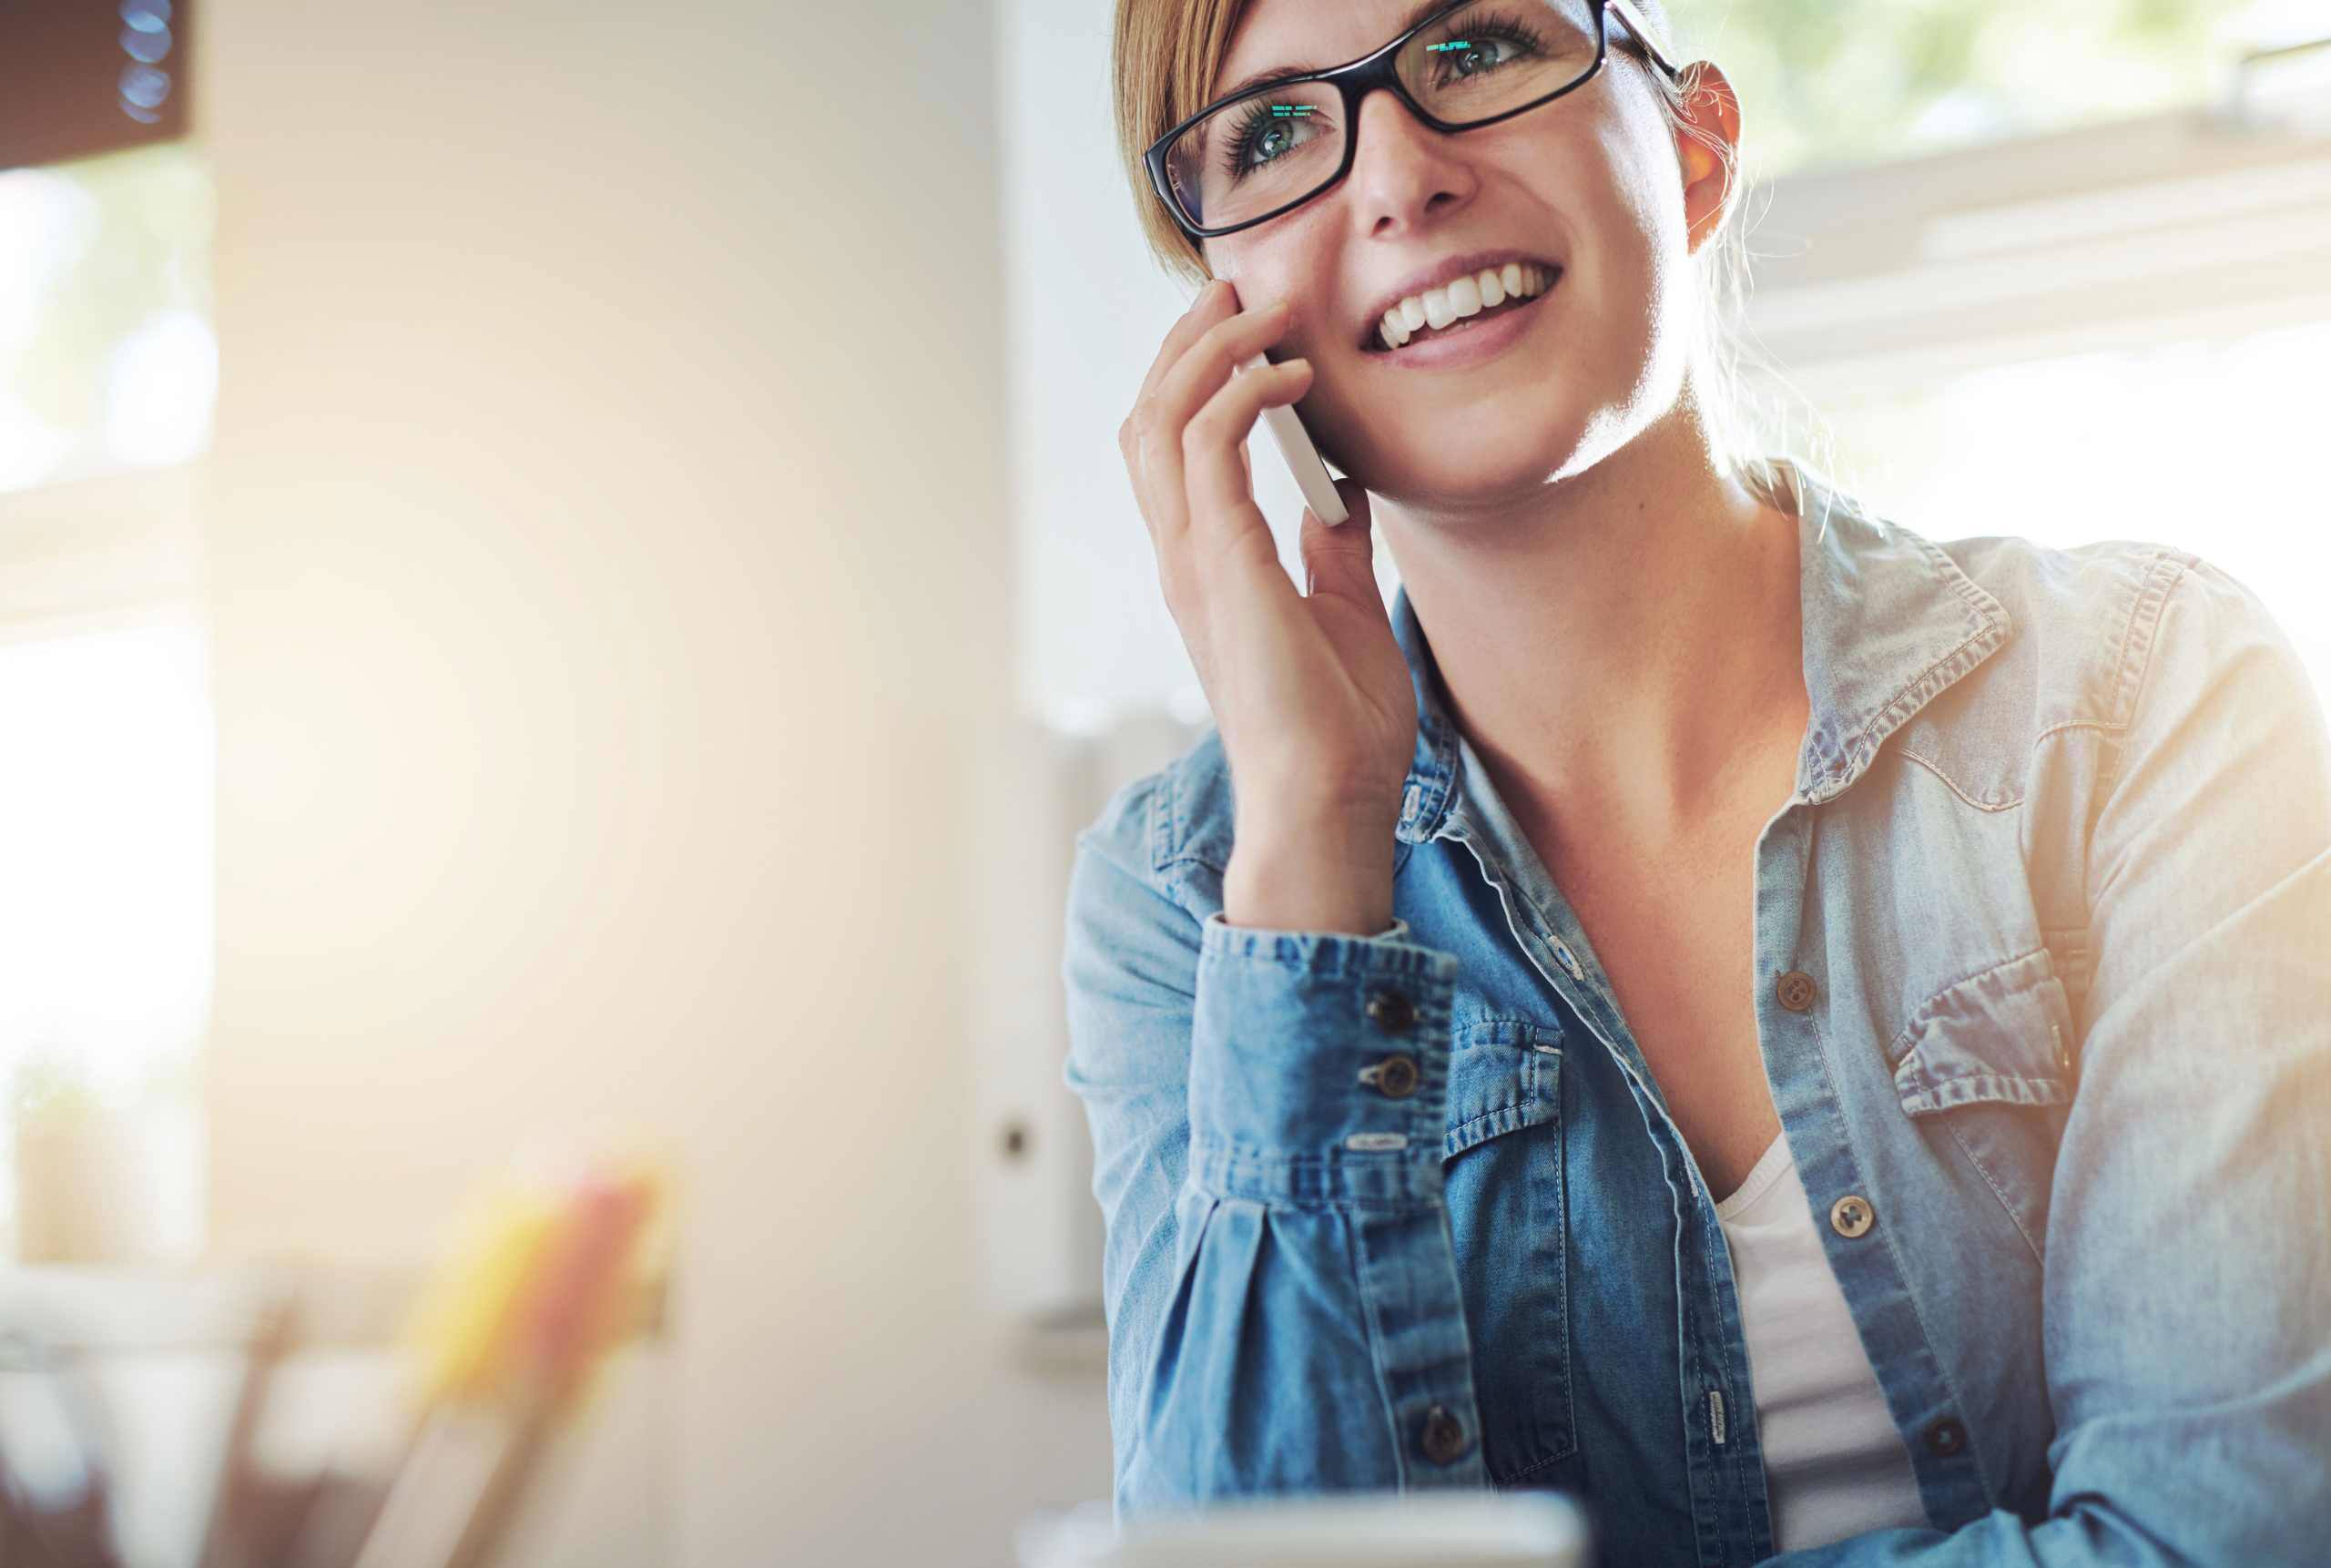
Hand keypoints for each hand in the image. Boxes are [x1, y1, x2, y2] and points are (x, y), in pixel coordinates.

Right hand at [1117, 280, 1416, 825]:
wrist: (1330, 801)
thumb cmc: (1339, 729)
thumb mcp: (1346, 611)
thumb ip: (1334, 550)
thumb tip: (1343, 494)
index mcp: (1207, 566)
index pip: (1171, 446)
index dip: (1196, 374)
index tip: (1250, 325)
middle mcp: (1186, 557)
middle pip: (1149, 417)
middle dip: (1188, 341)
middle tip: (1241, 289)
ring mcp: (1195, 562)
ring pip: (1162, 419)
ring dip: (1210, 350)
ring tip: (1265, 311)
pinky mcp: (1224, 567)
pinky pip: (1211, 449)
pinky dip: (1243, 394)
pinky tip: (1294, 376)